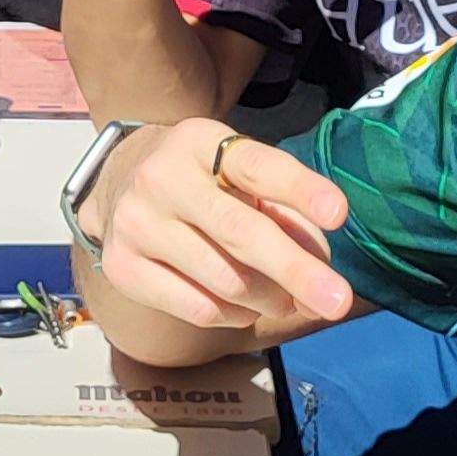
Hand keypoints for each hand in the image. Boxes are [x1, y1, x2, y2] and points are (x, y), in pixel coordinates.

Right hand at [83, 115, 356, 336]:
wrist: (117, 184)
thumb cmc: (203, 182)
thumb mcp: (241, 175)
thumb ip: (287, 214)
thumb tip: (319, 279)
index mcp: (199, 141)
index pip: (257, 167)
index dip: (299, 190)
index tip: (339, 215)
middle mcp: (161, 178)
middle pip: (241, 232)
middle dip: (296, 271)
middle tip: (339, 303)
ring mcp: (136, 223)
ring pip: (225, 281)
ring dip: (270, 299)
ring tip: (286, 300)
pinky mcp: (122, 267)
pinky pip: (198, 309)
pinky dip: (235, 314)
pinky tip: (242, 305)